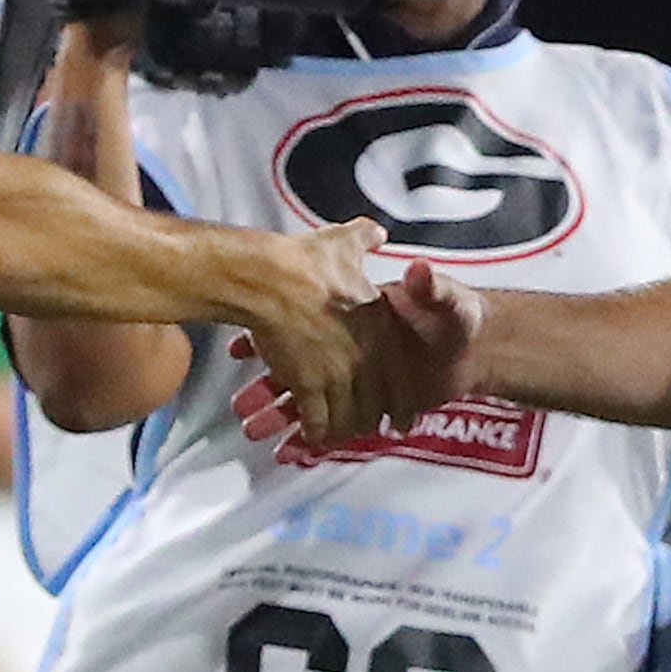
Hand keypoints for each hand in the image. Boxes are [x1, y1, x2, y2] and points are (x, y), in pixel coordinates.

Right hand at [236, 217, 387, 443]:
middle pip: (376, 403)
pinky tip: (309, 438)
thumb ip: (363, 239)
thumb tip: (377, 233)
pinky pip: (316, 421)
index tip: (403, 418)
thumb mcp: (342, 243)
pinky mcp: (308, 385)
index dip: (401, 400)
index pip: (399, 375)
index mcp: (380, 326)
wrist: (268, 277)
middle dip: (372, 421)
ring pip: (349, 417)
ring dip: (342, 432)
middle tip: (368, 432)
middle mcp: (366, 355)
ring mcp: (338, 374)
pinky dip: (313, 434)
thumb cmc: (304, 262)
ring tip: (336, 439)